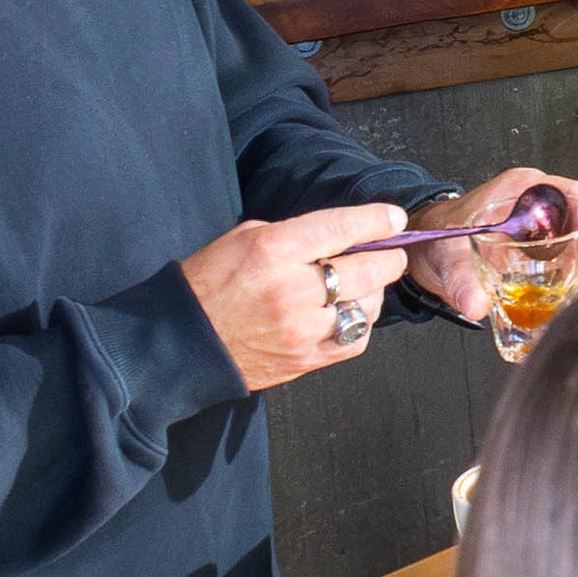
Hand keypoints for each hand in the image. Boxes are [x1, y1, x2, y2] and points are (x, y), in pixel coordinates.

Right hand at [184, 204, 403, 392]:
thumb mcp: (244, 238)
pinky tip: (349, 312)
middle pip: (367, 270)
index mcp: (274, 251)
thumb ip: (294, 234)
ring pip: (367, 306)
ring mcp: (302, 329)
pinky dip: (360, 323)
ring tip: (363, 283)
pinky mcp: (306, 358)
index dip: (376, 221)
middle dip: (389, 257)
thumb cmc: (208, 284)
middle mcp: (292, 290)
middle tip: (393, 252)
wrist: (183, 342)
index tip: (394, 218)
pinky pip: (355, 339)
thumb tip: (339, 234)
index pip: (341, 229)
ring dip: (373, 291)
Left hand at [402, 169, 577, 320]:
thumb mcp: (448, 254)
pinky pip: (566, 258)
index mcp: (520, 190)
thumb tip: (475, 304)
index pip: (571, 192)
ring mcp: (538, 226)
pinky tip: (575, 296)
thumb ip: (460, 278)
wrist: (424, 249)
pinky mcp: (537, 249)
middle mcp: (534, 204)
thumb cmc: (438, 235)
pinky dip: (575, 276)